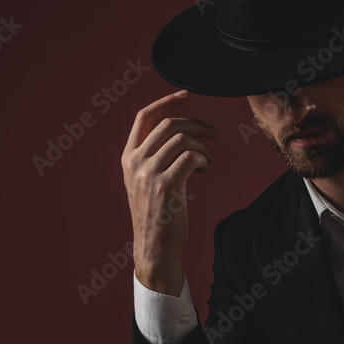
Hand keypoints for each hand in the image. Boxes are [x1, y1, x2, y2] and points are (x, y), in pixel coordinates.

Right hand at [122, 90, 219, 294]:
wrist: (155, 248)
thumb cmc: (157, 217)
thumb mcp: (147, 183)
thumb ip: (154, 159)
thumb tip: (181, 137)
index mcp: (128, 158)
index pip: (144, 117)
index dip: (166, 102)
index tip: (185, 95)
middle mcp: (134, 162)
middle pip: (168, 125)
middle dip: (196, 124)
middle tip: (215, 133)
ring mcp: (148, 174)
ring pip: (181, 140)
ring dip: (203, 146)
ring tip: (209, 160)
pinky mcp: (165, 186)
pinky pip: (190, 157)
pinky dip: (203, 159)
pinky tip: (205, 169)